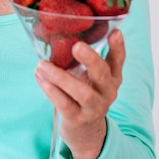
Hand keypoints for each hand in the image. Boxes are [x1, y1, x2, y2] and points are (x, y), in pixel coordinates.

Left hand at [34, 30, 125, 158]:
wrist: (85, 129)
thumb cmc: (84, 92)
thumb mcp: (89, 75)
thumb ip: (82, 58)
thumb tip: (57, 28)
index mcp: (112, 76)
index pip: (118, 59)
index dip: (118, 46)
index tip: (115, 32)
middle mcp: (107, 91)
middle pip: (103, 74)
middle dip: (90, 59)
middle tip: (77, 46)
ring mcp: (94, 107)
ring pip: (82, 92)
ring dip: (60, 77)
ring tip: (42, 64)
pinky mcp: (78, 118)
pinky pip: (64, 104)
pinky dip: (51, 90)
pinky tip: (40, 77)